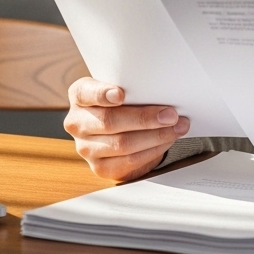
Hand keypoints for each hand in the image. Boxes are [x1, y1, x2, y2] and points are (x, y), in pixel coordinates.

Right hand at [64, 77, 189, 182]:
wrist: (117, 129)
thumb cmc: (122, 103)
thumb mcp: (121, 87)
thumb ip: (132, 86)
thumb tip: (161, 91)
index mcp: (79, 95)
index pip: (86, 92)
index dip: (102, 94)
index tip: (121, 94)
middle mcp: (77, 122)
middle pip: (110, 121)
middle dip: (145, 118)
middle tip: (171, 114)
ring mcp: (85, 147)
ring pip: (122, 144)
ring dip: (155, 136)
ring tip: (176, 128)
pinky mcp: (99, 167)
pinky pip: (129, 161)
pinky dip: (152, 151)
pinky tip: (166, 141)